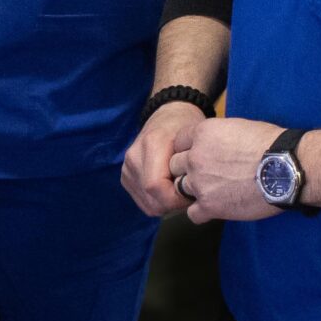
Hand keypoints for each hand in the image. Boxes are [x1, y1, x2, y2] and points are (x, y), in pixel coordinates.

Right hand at [121, 100, 207, 216]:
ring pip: (147, 205)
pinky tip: (169, 189)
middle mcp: (133, 157)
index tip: (192, 194)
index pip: (155, 186)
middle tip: (189, 194)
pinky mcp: (125, 177)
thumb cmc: (185, 127)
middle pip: (151, 200)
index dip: (176, 199)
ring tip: (179, 190)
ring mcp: (126, 168)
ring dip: (166, 204)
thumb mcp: (195, 141)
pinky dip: (158, 202)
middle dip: (173, 204)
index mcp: (151, 145)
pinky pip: (143, 202)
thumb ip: (193, 165)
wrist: (167, 115)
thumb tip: (194, 195)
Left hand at [168, 116, 287, 224]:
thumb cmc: (271, 145)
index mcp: (203, 133)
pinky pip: (192, 213)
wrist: (287, 168)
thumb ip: (217, 136)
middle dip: (188, 169)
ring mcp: (200, 183)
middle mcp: (196, 157)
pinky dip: (201, 212)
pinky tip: (215, 207)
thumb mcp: (238, 127)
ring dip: (193, 190)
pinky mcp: (209, 206)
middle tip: (208, 174)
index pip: (179, 142)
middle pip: (175, 165)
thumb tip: (214, 143)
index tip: (201, 155)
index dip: (189, 149)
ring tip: (214, 190)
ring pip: (180, 188)